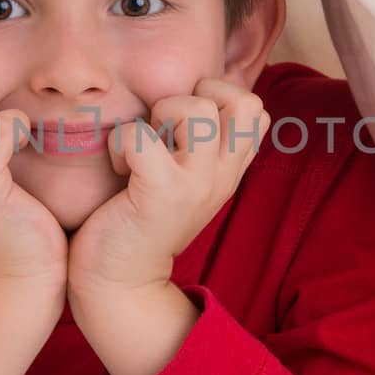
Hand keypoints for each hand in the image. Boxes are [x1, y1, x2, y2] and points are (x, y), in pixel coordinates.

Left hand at [67, 77, 269, 300]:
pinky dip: (120, 143)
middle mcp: (224, 175)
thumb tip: (192, 92)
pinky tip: (119, 167)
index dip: (218, 97)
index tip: (184, 125)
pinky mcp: (161, 194)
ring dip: (160, 114)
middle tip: (167, 129)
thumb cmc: (141, 219)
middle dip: (196, 96)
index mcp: (230, 168)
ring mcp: (197, 185)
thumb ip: (199, 143)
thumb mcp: (185, 178)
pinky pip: (140, 136)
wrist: (120, 282)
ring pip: (197, 108)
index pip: (256, 108)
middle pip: (245, 101)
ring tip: (145, 147)